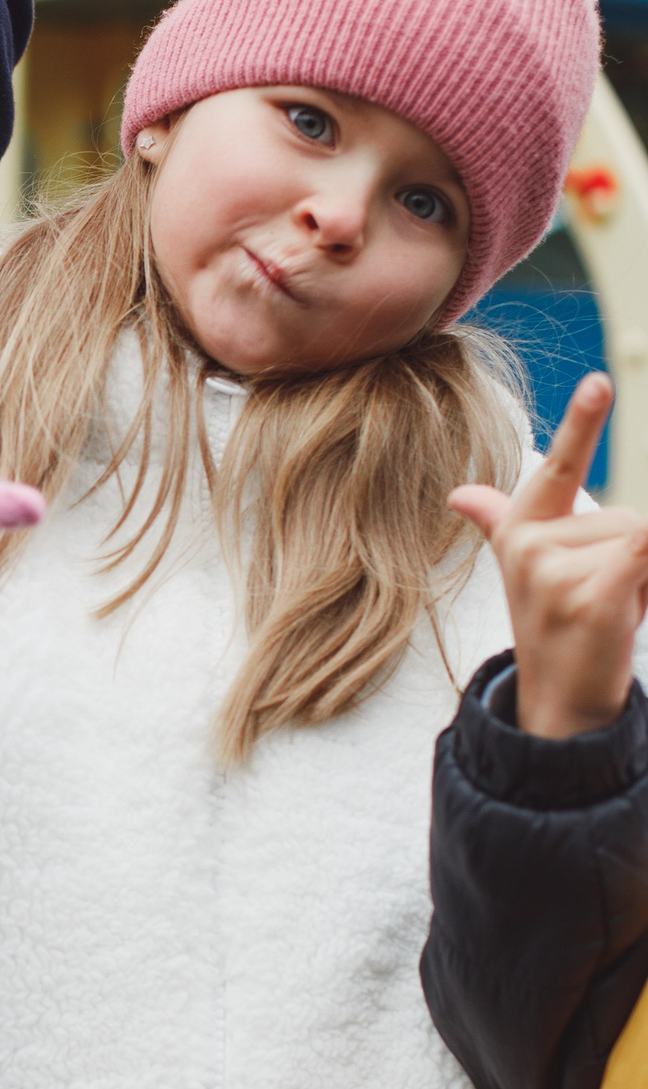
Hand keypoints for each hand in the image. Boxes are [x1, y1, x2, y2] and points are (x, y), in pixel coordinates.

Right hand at [452, 372, 647, 738]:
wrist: (559, 706)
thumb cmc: (560, 630)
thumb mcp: (530, 570)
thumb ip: (501, 521)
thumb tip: (460, 494)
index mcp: (521, 528)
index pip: (558, 467)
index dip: (581, 423)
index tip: (599, 381)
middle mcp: (530, 543)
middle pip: (627, 517)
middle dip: (637, 561)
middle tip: (609, 603)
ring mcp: (553, 567)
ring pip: (641, 537)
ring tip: (614, 614)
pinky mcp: (585, 591)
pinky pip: (646, 553)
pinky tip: (625, 612)